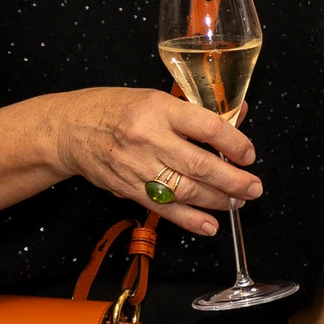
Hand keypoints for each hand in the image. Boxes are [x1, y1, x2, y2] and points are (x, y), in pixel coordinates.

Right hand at [51, 87, 259, 238]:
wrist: (70, 129)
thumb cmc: (117, 109)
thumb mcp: (158, 99)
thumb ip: (196, 112)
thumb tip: (238, 117)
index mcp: (160, 109)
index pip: (208, 127)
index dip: (235, 143)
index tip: (249, 154)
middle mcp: (150, 138)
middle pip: (200, 164)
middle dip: (233, 180)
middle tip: (253, 188)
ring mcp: (137, 166)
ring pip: (185, 189)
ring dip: (217, 200)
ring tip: (238, 202)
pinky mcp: (128, 188)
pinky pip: (164, 208)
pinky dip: (190, 219)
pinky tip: (210, 224)